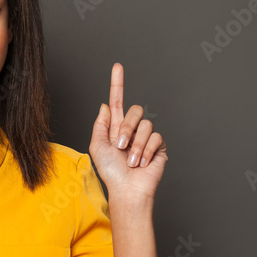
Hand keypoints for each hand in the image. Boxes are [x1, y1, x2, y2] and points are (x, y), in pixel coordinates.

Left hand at [89, 63, 166, 202]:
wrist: (127, 190)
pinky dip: (146, 151)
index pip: (117, 101)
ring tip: (131, 161)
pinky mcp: (159, 147)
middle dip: (126, 127)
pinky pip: (156, 137)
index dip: (117, 84)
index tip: (117, 66)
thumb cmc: (111, 172)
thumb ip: (100, 124)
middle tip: (120, 146)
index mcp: (116, 128)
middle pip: (135, 110)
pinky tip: (142, 163)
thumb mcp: (97, 146)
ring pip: (146, 125)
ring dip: (136, 146)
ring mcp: (146, 138)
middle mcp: (132, 130)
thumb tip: (105, 104)